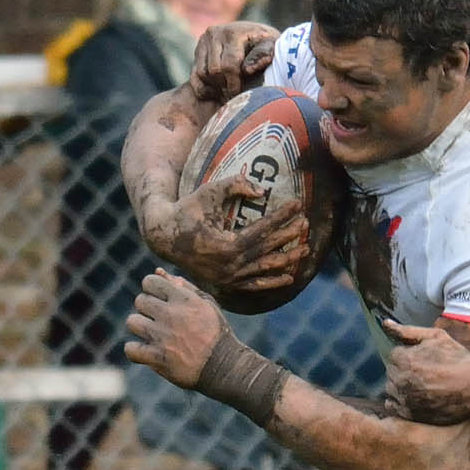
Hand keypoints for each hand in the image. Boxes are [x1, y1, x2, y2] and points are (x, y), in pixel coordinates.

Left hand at [125, 268, 229, 386]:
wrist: (224, 366)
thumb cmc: (216, 333)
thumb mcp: (207, 304)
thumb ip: (184, 286)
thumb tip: (158, 271)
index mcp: (184, 299)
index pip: (149, 281)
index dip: (153, 290)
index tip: (161, 300)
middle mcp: (171, 315)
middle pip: (139, 300)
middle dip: (148, 309)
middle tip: (162, 320)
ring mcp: (162, 337)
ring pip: (132, 322)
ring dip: (141, 328)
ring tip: (154, 335)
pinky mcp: (157, 358)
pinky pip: (130, 348)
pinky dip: (136, 350)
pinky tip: (147, 351)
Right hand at [157, 174, 311, 295]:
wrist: (163, 236)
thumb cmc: (187, 209)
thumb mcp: (209, 193)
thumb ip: (234, 185)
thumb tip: (261, 190)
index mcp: (226, 245)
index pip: (262, 230)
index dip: (282, 217)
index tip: (298, 204)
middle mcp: (229, 266)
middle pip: (267, 249)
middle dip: (289, 235)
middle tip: (306, 223)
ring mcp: (227, 278)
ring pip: (264, 268)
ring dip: (287, 259)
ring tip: (306, 248)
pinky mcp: (225, 283)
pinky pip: (253, 284)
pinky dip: (272, 282)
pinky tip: (290, 277)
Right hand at [190, 19, 280, 104]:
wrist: (256, 34)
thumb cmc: (268, 44)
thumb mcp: (273, 46)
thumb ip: (263, 55)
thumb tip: (246, 69)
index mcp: (232, 33)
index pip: (228, 66)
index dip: (234, 85)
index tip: (241, 96)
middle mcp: (214, 33)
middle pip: (214, 71)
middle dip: (225, 87)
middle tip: (236, 98)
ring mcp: (203, 41)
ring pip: (202, 74)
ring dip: (215, 88)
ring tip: (229, 93)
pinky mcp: (198, 50)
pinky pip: (194, 76)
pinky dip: (203, 88)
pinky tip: (217, 93)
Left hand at [384, 321, 469, 422]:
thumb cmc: (458, 358)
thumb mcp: (435, 337)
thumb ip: (407, 331)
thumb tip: (385, 323)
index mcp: (405, 359)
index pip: (394, 355)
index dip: (409, 356)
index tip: (424, 360)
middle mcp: (401, 379)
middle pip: (391, 372)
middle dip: (404, 371)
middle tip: (426, 373)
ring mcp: (405, 398)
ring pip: (391, 389)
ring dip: (402, 386)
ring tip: (423, 385)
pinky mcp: (410, 414)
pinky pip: (393, 407)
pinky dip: (401, 402)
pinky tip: (417, 398)